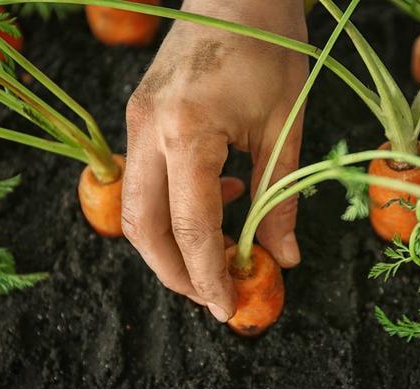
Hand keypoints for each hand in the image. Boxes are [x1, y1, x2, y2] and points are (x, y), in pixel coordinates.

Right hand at [122, 0, 306, 321]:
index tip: (228, 307)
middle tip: (213, 294)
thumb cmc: (271, 50)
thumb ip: (280, 199)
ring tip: (217, 257)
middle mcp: (147, 131)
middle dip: (176, 273)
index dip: (209, 275)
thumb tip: (282, 258)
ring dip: (171, 245)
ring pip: (136, 209)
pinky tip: (218, 201)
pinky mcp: (139, 117)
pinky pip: (146, 181)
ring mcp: (136, 122)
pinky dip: (173, 210)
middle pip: (144, 228)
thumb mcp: (284, 128)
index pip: (191, 227)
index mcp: (187, 132)